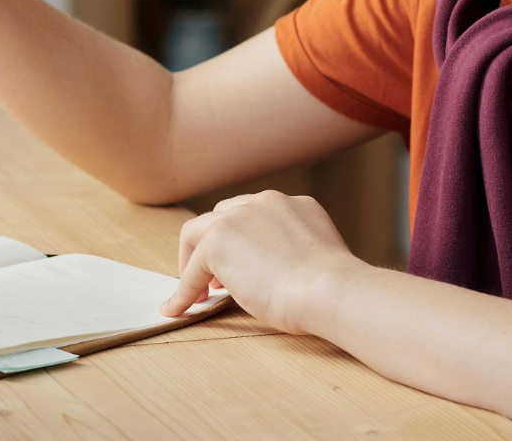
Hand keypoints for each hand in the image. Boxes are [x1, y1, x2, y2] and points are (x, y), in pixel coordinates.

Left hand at [162, 190, 360, 335]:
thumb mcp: (317, 259)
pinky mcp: (217, 240)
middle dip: (214, 245)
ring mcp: (238, 217)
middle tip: (217, 281)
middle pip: (222, 215)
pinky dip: (184, 290)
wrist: (329, 290)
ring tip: (197, 293)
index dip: (241, 241)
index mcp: (293, 206)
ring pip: (199, 233)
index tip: (240, 265)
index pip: (253, 215)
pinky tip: (178, 308)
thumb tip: (275, 275)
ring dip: (192, 262)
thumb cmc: (332, 289)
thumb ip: (294, 254)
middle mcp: (264, 202)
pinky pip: (192, 269)